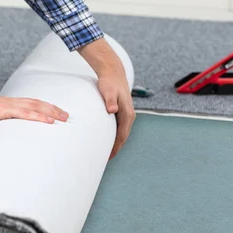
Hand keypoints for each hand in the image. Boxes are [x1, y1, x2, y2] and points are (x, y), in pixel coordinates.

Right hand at [0, 73, 67, 129]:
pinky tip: (49, 120)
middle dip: (54, 109)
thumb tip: (1, 140)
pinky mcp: (5, 111)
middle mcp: (11, 103)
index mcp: (8, 105)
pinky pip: (26, 113)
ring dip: (51, 112)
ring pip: (35, 107)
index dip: (45, 108)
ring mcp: (9, 106)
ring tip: (64, 117)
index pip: (31, 105)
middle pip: (37, 104)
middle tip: (67, 116)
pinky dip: (39, 116)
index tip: (56, 114)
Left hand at [78, 38, 135, 159]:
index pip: (122, 136)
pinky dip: (113, 135)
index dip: (115, 148)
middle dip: (115, 149)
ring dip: (114, 143)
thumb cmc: (109, 82)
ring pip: (121, 133)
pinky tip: (105, 139)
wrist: (113, 72)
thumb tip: (112, 110)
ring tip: (104, 153)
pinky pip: (118, 128)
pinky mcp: (121, 112)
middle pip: (122, 137)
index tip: (108, 158)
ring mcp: (126, 114)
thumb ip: (109, 100)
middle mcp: (129, 116)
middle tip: (103, 160)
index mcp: (127, 114)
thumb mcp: (108, 90)